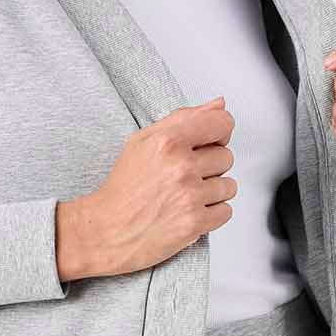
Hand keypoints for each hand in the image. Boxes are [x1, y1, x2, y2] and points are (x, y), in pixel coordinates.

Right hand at [56, 97, 237, 281]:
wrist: (106, 231)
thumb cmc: (123, 189)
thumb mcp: (143, 141)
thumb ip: (183, 118)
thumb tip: (219, 104)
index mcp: (168, 141)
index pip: (222, 123)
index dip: (219, 133)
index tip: (209, 143)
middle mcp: (181, 166)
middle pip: (226, 157)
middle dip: (210, 166)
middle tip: (184, 176)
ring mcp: (189, 196)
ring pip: (229, 186)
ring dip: (212, 192)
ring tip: (186, 196)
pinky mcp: (195, 223)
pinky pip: (226, 211)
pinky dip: (212, 214)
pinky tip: (189, 212)